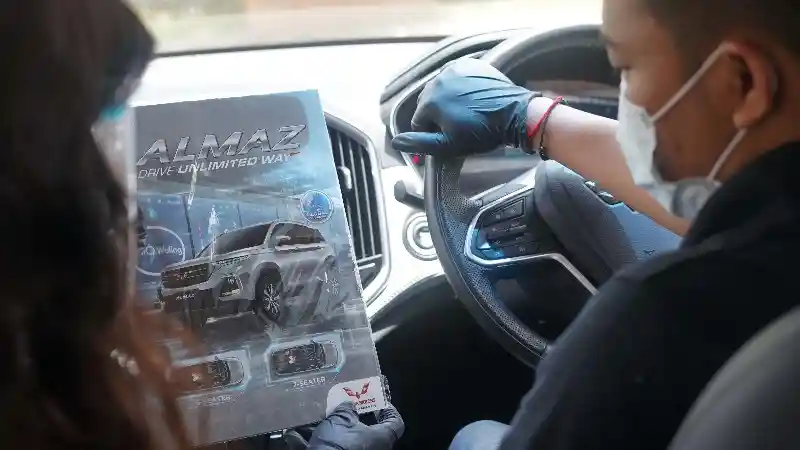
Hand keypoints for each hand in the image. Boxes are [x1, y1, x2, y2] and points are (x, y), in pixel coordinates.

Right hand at [308, 402, 404, 449]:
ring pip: (369, 439)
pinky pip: (360, 446)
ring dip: (359, 428)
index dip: (389, 410)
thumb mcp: (341, 418)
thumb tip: (350, 405)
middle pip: (382, 431)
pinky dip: (352, 438)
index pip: (396, 422)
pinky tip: (338, 432)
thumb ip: (348, 408)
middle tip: (359, 408)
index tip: (379, 402)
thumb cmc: (338, 442)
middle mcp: (380, 449)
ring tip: (344, 418)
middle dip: (370, 418)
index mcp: (383, 437)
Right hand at [391, 58, 535, 156]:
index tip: (446, 139)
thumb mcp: (449, 145)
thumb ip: (421, 143)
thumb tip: (395, 142)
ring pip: (442, 90)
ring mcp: (454, 69)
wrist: (513, 113)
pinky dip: (460, 87)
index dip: (431, 134)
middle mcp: (437, 81)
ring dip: (448, 101)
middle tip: (458, 127)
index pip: (419, 122)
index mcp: (429, 101)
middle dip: (438, 116)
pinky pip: (457, 78)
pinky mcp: (470, 64)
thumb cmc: (481, 133)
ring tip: (466, 113)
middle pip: (429, 104)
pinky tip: (472, 98)